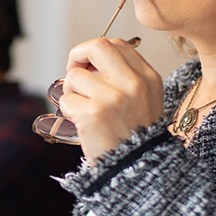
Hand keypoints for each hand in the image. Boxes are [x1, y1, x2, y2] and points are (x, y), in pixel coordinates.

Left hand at [61, 37, 164, 159]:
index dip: (96, 51)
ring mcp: (114, 98)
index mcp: (148, 78)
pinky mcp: (93, 114)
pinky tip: (82, 123)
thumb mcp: (144, 100)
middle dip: (78, 56)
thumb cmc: (135, 137)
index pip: (118, 44)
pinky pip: (66, 99)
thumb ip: (124, 76)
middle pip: (97, 46)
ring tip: (83, 109)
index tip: (89, 65)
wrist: (137, 171)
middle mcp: (134, 84)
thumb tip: (89, 61)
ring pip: (75, 76)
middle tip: (74, 71)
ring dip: (71, 91)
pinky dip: (68, 111)